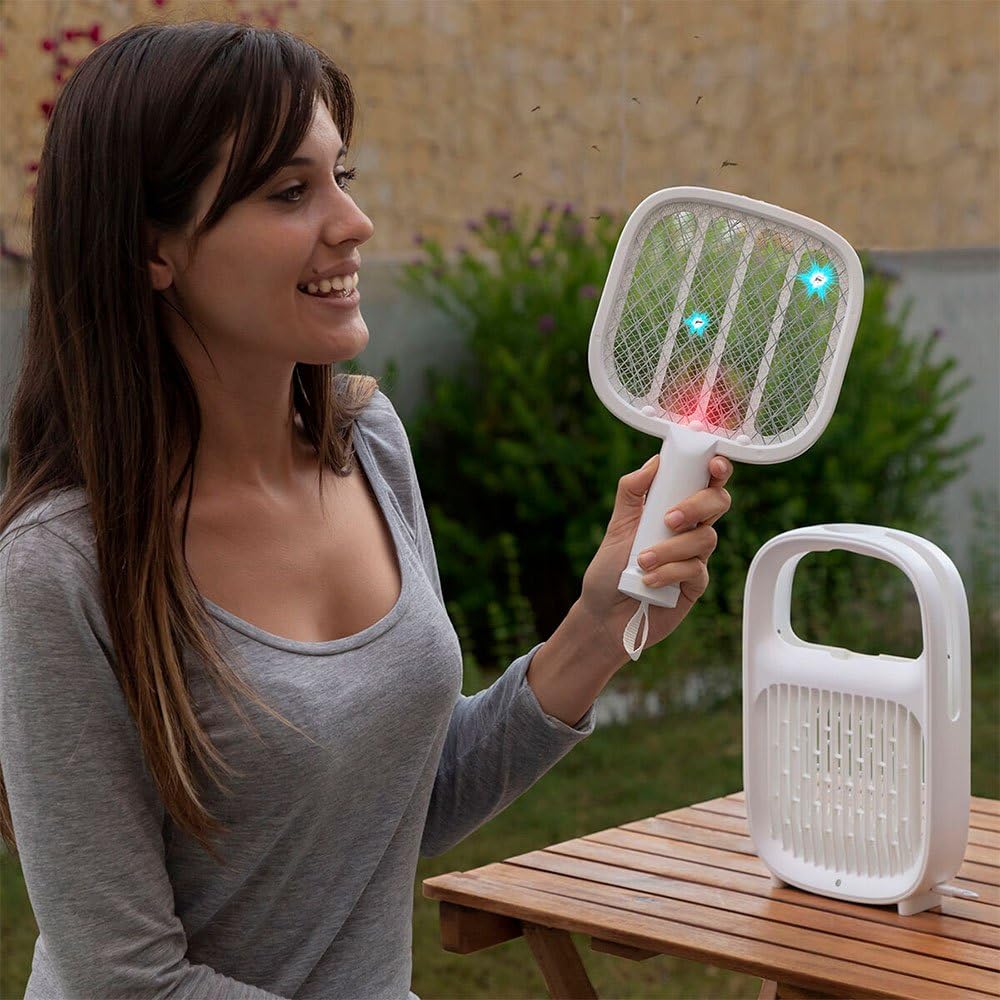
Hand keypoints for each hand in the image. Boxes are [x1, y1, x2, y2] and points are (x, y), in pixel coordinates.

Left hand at [578, 453, 732, 661]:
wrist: (603, 614)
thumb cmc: (610, 570)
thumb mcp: (616, 525)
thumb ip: (631, 492)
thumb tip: (653, 463)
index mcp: (674, 510)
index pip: (703, 482)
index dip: (716, 469)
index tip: (712, 464)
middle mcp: (689, 530)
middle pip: (717, 503)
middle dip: (697, 505)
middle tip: (669, 519)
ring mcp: (695, 557)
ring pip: (705, 538)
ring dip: (670, 548)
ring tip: (641, 561)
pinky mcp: (695, 584)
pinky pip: (695, 569)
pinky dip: (669, 571)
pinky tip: (648, 580)